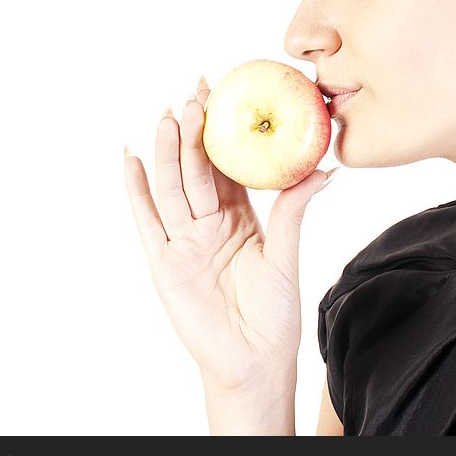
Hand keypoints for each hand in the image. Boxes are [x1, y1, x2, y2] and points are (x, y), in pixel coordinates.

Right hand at [123, 77, 334, 393]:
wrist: (253, 361)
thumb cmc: (274, 315)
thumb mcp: (285, 255)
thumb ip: (293, 210)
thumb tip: (324, 168)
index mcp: (239, 218)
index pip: (227, 166)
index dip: (223, 132)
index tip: (222, 94)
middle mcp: (208, 224)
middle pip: (196, 170)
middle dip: (193, 133)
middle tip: (193, 95)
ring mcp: (183, 241)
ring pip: (172, 188)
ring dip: (167, 153)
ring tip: (167, 117)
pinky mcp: (163, 262)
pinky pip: (147, 221)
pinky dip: (137, 191)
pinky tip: (132, 159)